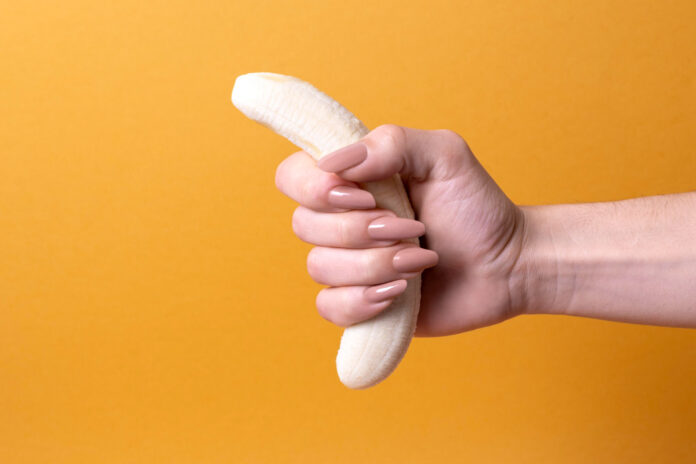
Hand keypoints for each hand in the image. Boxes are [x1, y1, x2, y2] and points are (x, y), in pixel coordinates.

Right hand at [275, 125, 527, 335]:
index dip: (315, 189)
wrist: (507, 264)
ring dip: (374, 265)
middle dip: (361, 231)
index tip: (366, 195)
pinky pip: (330, 307)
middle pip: (303, 226)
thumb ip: (392, 143)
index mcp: (353, 180)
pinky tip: (401, 292)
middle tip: (413, 228)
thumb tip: (333, 162)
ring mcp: (348, 264)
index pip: (292, 177)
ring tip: (420, 260)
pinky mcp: (359, 302)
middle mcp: (341, 220)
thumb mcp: (444, 155)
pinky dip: (363, 301)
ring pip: (319, 268)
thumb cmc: (476, 207)